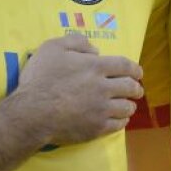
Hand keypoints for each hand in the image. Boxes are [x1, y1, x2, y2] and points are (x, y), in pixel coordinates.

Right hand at [10, 34, 143, 145]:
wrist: (31, 112)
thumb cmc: (40, 78)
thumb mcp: (52, 47)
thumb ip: (76, 42)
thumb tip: (95, 50)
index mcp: (95, 66)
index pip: (125, 65)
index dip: (135, 69)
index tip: (138, 73)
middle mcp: (104, 88)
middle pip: (130, 87)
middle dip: (136, 88)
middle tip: (136, 89)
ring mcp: (102, 110)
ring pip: (127, 107)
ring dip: (130, 105)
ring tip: (128, 105)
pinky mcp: (97, 128)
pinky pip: (118, 125)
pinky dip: (122, 121)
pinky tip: (119, 119)